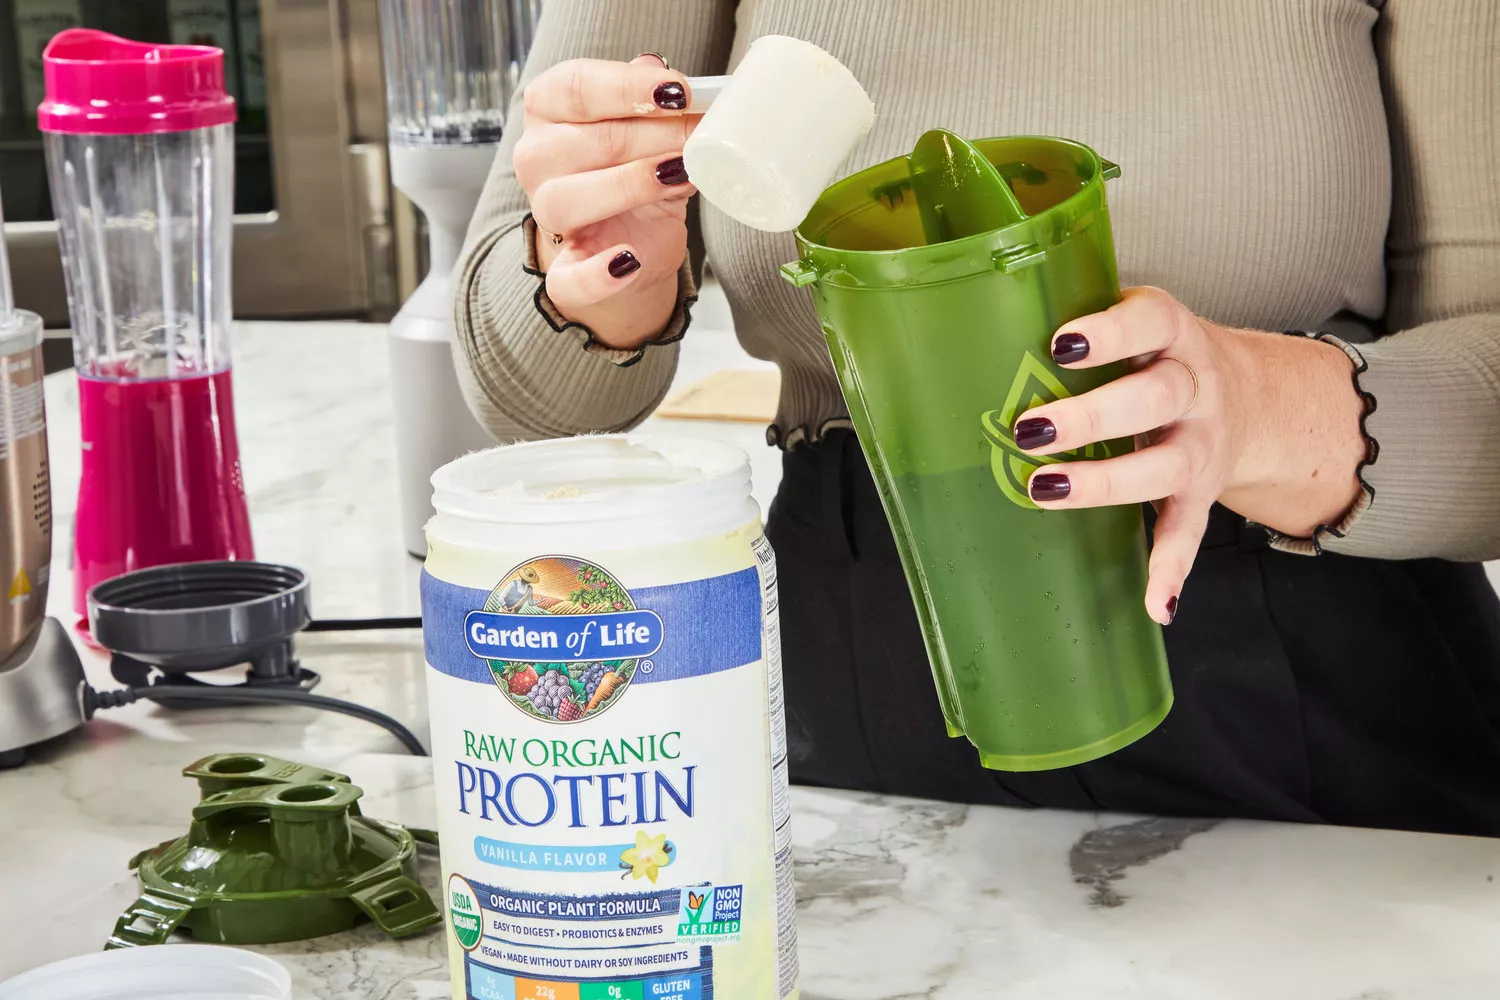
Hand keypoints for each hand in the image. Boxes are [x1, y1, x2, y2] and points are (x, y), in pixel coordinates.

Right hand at [513, 54, 697, 347]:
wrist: (635, 245)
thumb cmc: (638, 175)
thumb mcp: (651, 132)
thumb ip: (652, 103)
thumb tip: (658, 69)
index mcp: (550, 111)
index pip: (575, 88)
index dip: (626, 87)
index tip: (678, 92)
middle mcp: (538, 160)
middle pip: (582, 142)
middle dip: (649, 136)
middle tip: (699, 135)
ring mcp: (546, 219)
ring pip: (565, 200)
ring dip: (628, 185)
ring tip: (677, 176)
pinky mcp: (564, 274)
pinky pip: (569, 278)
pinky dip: (598, 274)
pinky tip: (628, 260)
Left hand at [1013, 287, 1363, 624]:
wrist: (1249, 391)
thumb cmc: (1154, 353)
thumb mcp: (1134, 320)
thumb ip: (1080, 319)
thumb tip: (977, 323)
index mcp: (1172, 333)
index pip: (1148, 322)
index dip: (1109, 332)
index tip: (1061, 344)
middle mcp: (1196, 385)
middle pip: (1154, 397)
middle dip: (1093, 416)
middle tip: (1030, 429)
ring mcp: (1203, 442)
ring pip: (1165, 463)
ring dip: (1108, 482)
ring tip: (1046, 490)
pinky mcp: (1203, 490)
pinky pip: (1189, 529)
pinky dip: (1172, 567)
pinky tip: (1155, 601)